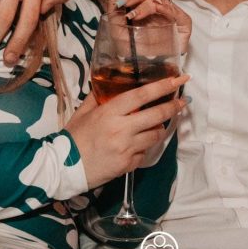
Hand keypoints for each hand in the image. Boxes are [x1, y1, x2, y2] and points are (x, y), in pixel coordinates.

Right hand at [65, 74, 189, 188]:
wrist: (63, 168)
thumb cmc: (73, 137)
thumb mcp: (83, 112)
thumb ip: (98, 97)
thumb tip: (109, 84)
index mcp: (109, 112)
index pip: (142, 95)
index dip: (163, 86)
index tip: (179, 80)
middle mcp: (121, 129)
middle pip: (156, 115)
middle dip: (173, 106)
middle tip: (183, 101)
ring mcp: (126, 148)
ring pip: (156, 135)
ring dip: (159, 129)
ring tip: (155, 125)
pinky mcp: (128, 165)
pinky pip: (145, 153)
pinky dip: (143, 147)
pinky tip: (136, 145)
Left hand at [107, 0, 191, 52]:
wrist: (147, 68)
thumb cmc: (134, 48)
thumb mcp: (116, 28)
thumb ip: (114, 6)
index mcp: (138, 2)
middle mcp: (153, 3)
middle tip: (122, 0)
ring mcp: (168, 12)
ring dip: (142, 4)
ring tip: (131, 15)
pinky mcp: (181, 22)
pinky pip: (172, 10)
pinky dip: (163, 8)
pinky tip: (156, 7)